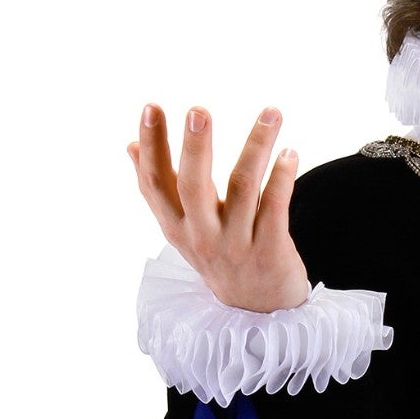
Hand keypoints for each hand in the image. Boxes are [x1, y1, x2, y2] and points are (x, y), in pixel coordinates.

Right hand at [126, 103, 309, 310]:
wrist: (259, 311)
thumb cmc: (219, 256)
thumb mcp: (183, 230)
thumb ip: (161, 190)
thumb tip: (130, 146)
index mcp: (177, 228)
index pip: (155, 183)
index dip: (151, 146)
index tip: (151, 107)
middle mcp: (203, 237)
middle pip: (193, 186)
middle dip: (195, 146)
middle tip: (198, 110)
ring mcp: (237, 246)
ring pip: (244, 187)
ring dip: (257, 145)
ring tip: (271, 112)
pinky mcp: (270, 252)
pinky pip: (276, 206)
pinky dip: (283, 176)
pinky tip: (289, 152)